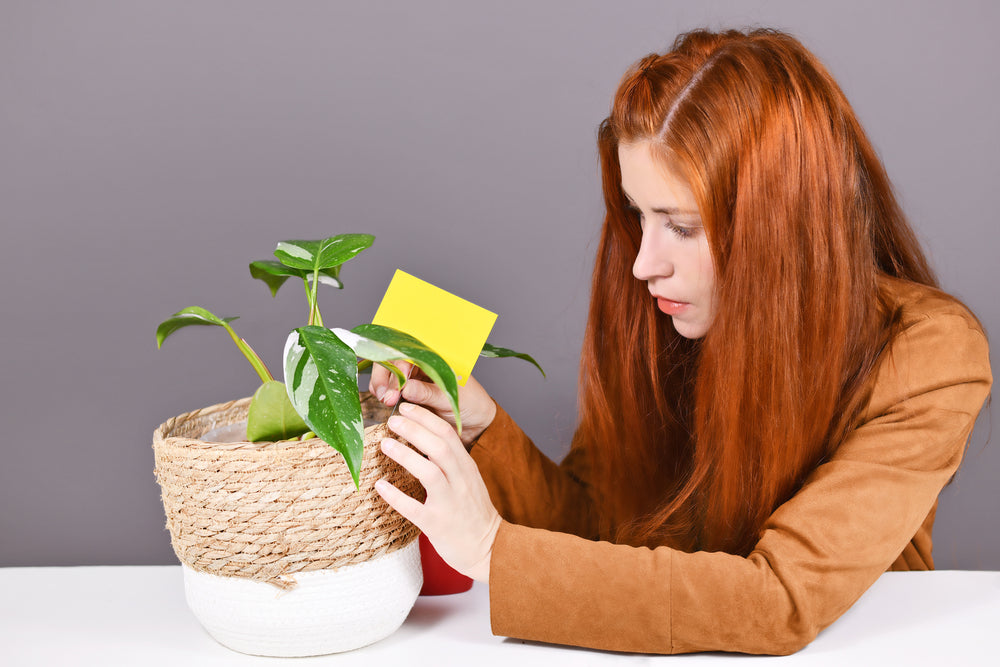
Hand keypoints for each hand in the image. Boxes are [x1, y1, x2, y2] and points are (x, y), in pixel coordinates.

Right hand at [369, 361, 496, 446]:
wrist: (476, 424)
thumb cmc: (472, 404)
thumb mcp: (450, 398)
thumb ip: (428, 392)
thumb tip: (405, 387)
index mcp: (436, 359)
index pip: (410, 352)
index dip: (399, 365)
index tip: (399, 382)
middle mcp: (422, 365)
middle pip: (393, 360)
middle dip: (386, 377)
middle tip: (386, 396)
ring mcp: (413, 378)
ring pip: (387, 374)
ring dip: (381, 385)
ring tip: (385, 401)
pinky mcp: (407, 394)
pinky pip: (389, 389)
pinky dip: (382, 393)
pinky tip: (385, 403)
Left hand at [375, 402, 500, 582]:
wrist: (489, 548)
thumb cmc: (473, 512)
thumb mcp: (468, 479)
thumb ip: (451, 460)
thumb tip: (423, 437)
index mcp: (466, 467)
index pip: (448, 433)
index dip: (425, 417)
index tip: (406, 407)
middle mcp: (460, 481)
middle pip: (439, 447)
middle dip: (414, 430)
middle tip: (392, 420)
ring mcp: (450, 503)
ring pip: (430, 472)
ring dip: (405, 456)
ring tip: (384, 445)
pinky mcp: (437, 524)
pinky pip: (414, 508)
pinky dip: (396, 496)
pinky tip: (380, 486)